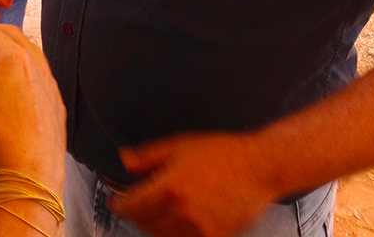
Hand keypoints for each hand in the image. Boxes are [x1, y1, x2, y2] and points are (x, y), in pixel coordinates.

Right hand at [0, 19, 66, 188]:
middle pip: (12, 35)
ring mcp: (49, 83)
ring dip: (11, 43)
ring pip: (30, 51)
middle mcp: (36, 66)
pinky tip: (18, 76)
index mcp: (13, 60)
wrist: (32, 172)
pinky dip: (26, 63)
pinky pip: (41, 71)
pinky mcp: (55, 101)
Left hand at [108, 132, 274, 236]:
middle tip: (135, 206)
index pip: (133, 205)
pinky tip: (177, 223)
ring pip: (163, 236)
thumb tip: (124, 160)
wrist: (258, 168)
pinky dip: (175, 234)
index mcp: (169, 187)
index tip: (115, 203)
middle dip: (136, 215)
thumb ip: (148, 156)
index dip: (119, 206)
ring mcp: (198, 228)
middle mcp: (181, 211)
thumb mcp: (181, 145)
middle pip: (145, 223)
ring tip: (156, 214)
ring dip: (154, 226)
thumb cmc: (222, 153)